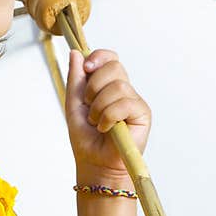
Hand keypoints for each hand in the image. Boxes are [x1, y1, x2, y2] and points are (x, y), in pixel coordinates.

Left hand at [64, 48, 151, 179]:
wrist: (94, 162)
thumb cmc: (85, 137)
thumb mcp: (74, 103)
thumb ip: (75, 79)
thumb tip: (76, 52)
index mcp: (107, 84)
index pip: (110, 58)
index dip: (99, 57)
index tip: (87, 68)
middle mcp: (124, 90)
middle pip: (114, 66)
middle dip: (94, 86)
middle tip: (89, 106)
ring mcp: (134, 101)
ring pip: (118, 86)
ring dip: (99, 106)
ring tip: (97, 122)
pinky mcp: (142, 114)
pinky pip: (124, 103)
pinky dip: (109, 116)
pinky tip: (106, 128)